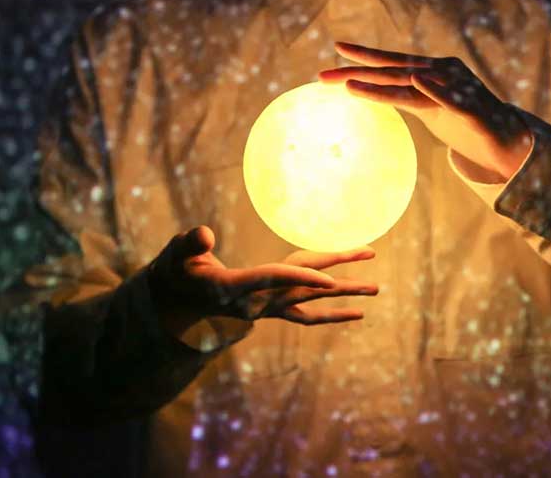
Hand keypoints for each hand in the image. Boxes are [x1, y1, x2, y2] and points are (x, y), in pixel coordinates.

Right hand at [148, 226, 378, 336]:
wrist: (176, 305)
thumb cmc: (177, 274)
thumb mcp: (176, 257)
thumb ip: (188, 246)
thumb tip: (203, 235)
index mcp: (237, 286)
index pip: (275, 280)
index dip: (301, 279)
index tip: (329, 279)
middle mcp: (258, 302)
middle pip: (304, 289)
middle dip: (338, 281)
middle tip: (371, 269)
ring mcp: (266, 309)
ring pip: (310, 303)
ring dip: (343, 295)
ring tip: (374, 290)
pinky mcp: (270, 310)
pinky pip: (304, 315)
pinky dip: (329, 313)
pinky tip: (354, 313)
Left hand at [319, 41, 532, 181]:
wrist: (506, 140)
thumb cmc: (464, 123)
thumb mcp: (428, 109)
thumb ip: (406, 97)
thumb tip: (376, 93)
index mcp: (431, 71)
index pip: (392, 63)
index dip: (364, 57)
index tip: (336, 50)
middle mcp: (442, 73)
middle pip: (394, 71)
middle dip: (357, 71)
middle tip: (324, 75)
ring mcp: (457, 89)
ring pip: (414, 84)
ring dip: (381, 84)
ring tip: (350, 84)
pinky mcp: (471, 110)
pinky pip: (449, 99)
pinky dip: (434, 88)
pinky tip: (416, 79)